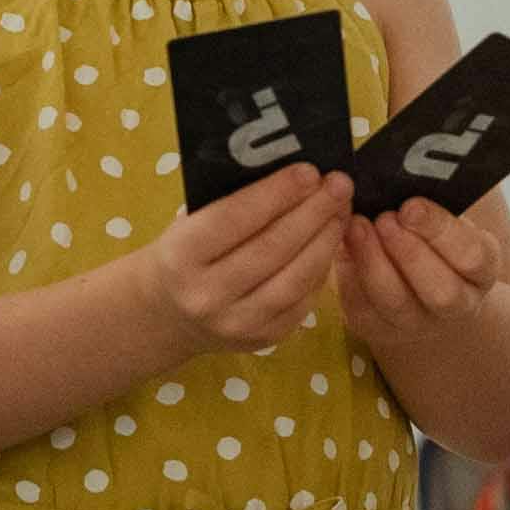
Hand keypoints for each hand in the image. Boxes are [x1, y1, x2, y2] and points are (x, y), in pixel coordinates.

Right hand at [143, 166, 348, 352]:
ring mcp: (236, 323)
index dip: (277, 193)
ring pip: (295, 278)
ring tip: (342, 210)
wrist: (168, 314)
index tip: (310, 170)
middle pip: (272, 247)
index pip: (235, 218)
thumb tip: (291, 173)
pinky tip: (331, 241)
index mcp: (181, 256)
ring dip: (325, 239)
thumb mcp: (189, 222)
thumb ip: (230, 200)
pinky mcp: (263, 338)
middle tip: (339, 183)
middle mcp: (206, 295)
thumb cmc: (183, 253)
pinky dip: (321, 267)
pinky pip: (303, 300)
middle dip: (313, 211)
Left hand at [338, 199, 498, 346]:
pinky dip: (350, 276)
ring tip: (357, 227)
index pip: (472, 255)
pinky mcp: (380, 330)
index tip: (411, 205)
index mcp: (481, 271)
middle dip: (409, 252)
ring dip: (374, 263)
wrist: (418, 287)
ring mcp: (420, 324)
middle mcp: (458, 304)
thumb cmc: (432, 239)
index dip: (441, 231)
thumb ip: (429, 207)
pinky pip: (364, 309)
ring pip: (397, 303)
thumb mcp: (444, 222)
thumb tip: (399, 178)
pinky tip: (343, 247)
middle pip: (441, 290)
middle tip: (385, 218)